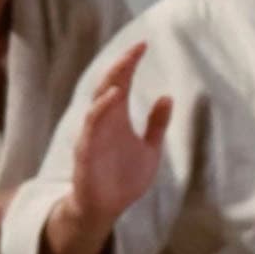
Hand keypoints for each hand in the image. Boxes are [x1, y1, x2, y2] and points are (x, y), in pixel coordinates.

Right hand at [69, 43, 172, 226]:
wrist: (105, 209)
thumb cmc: (124, 179)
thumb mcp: (150, 149)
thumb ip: (156, 125)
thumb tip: (168, 97)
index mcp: (117, 118)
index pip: (121, 83)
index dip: (130, 63)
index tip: (143, 45)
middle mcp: (103, 122)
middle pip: (108, 86)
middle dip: (121, 67)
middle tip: (135, 50)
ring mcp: (93, 135)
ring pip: (98, 102)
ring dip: (110, 84)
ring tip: (124, 68)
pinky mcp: (86, 151)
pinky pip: (91, 126)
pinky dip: (100, 109)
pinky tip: (112, 98)